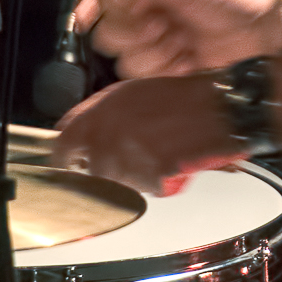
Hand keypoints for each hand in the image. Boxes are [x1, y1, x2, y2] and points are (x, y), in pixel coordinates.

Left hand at [48, 74, 243, 194]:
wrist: (220, 109)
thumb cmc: (184, 98)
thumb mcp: (133, 93)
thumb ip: (101, 115)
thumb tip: (79, 134)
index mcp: (100, 110)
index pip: (62, 144)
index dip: (66, 157)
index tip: (69, 164)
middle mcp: (107, 134)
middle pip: (91, 171)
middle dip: (106, 171)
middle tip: (131, 160)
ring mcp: (127, 158)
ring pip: (118, 182)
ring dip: (135, 176)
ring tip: (159, 155)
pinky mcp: (148, 177)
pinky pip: (145, 188)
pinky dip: (157, 182)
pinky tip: (171, 163)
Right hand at [72, 0, 280, 77]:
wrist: (267, 28)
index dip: (90, 9)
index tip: (84, 22)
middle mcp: (148, 18)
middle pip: (111, 37)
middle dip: (134, 35)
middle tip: (162, 26)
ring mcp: (160, 47)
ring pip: (129, 63)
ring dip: (156, 56)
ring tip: (183, 44)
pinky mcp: (172, 72)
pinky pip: (151, 81)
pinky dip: (170, 72)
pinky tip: (190, 61)